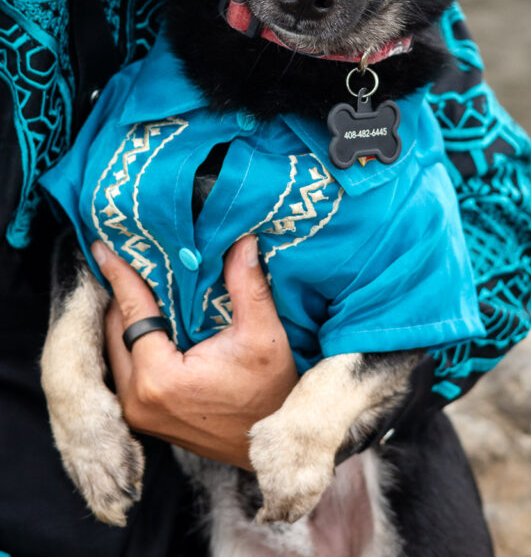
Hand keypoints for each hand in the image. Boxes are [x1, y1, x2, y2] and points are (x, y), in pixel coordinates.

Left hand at [92, 235, 297, 468]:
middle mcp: (136, 398)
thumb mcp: (264, 336)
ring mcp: (136, 411)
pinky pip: (124, 365)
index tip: (104, 245)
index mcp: (158, 378)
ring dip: (126, 314)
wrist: (273, 444)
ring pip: (116, 347)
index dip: (119, 274)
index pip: (131, 312)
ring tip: (141, 278)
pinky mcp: (142, 416)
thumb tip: (242, 239)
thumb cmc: (271, 393)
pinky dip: (132, 338)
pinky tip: (150, 315)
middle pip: (115, 329)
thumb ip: (247, 285)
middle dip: (122, 291)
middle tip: (133, 254)